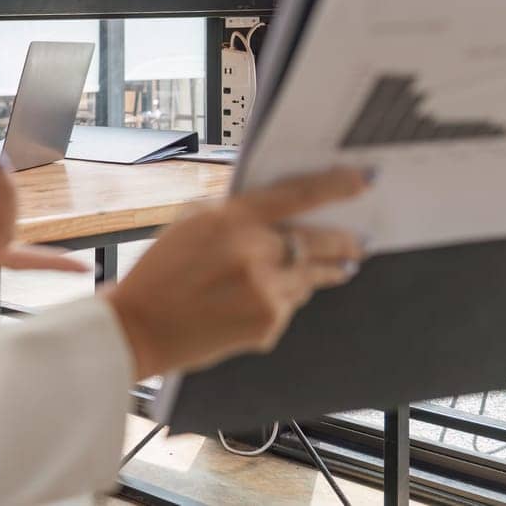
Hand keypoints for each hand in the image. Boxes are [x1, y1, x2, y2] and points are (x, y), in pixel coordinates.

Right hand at [105, 167, 369, 379]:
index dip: (336, 185)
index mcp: (231, 219)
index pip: (297, 195)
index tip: (364, 179)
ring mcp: (265, 291)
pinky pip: (290, 306)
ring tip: (337, 270)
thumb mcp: (189, 223)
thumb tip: (276, 208)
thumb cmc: (160, 272)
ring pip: (309, 277)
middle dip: (345, 242)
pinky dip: (283, 300)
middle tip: (361, 242)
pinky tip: (264, 301)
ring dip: (321, 273)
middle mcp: (253, 252)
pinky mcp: (269, 325)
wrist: (141, 326)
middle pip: (320, 241)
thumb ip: (232, 212)